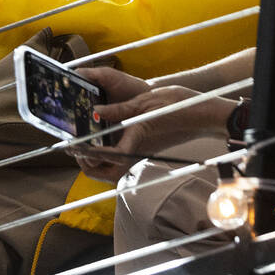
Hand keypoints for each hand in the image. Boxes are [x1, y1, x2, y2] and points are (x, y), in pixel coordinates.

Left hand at [73, 68, 232, 178]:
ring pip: (112, 168)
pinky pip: (121, 159)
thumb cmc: (178, 106)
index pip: (104, 157)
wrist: (203, 114)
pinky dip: (108, 154)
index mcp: (135, 143)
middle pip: (105, 171)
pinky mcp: (145, 150)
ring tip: (84, 143)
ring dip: (97, 161)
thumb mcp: (144, 102)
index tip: (72, 147)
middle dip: (87, 164)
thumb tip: (95, 111)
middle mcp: (137, 153)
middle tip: (75, 147)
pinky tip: (102, 136)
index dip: (85, 154)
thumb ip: (118, 109)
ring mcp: (141, 154)